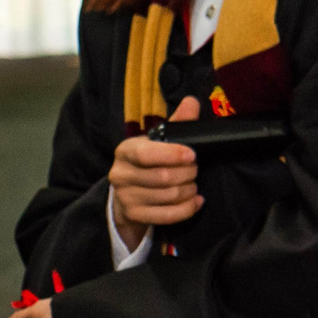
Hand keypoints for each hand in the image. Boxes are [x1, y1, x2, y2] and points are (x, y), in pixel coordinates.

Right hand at [107, 94, 202, 249]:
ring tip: (194, 185)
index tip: (192, 155)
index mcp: (126, 151)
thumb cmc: (147, 163)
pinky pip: (166, 216)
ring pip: (168, 196)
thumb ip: (177, 123)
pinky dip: (187, 209)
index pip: (146, 154)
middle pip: (162, 177)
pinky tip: (197, 201)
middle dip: (187, 173)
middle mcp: (120, 174)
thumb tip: (192, 102)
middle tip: (195, 170)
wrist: (126, 194)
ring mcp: (125, 197)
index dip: (171, 155)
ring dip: (189, 190)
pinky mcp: (133, 215)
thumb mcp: (158, 141)